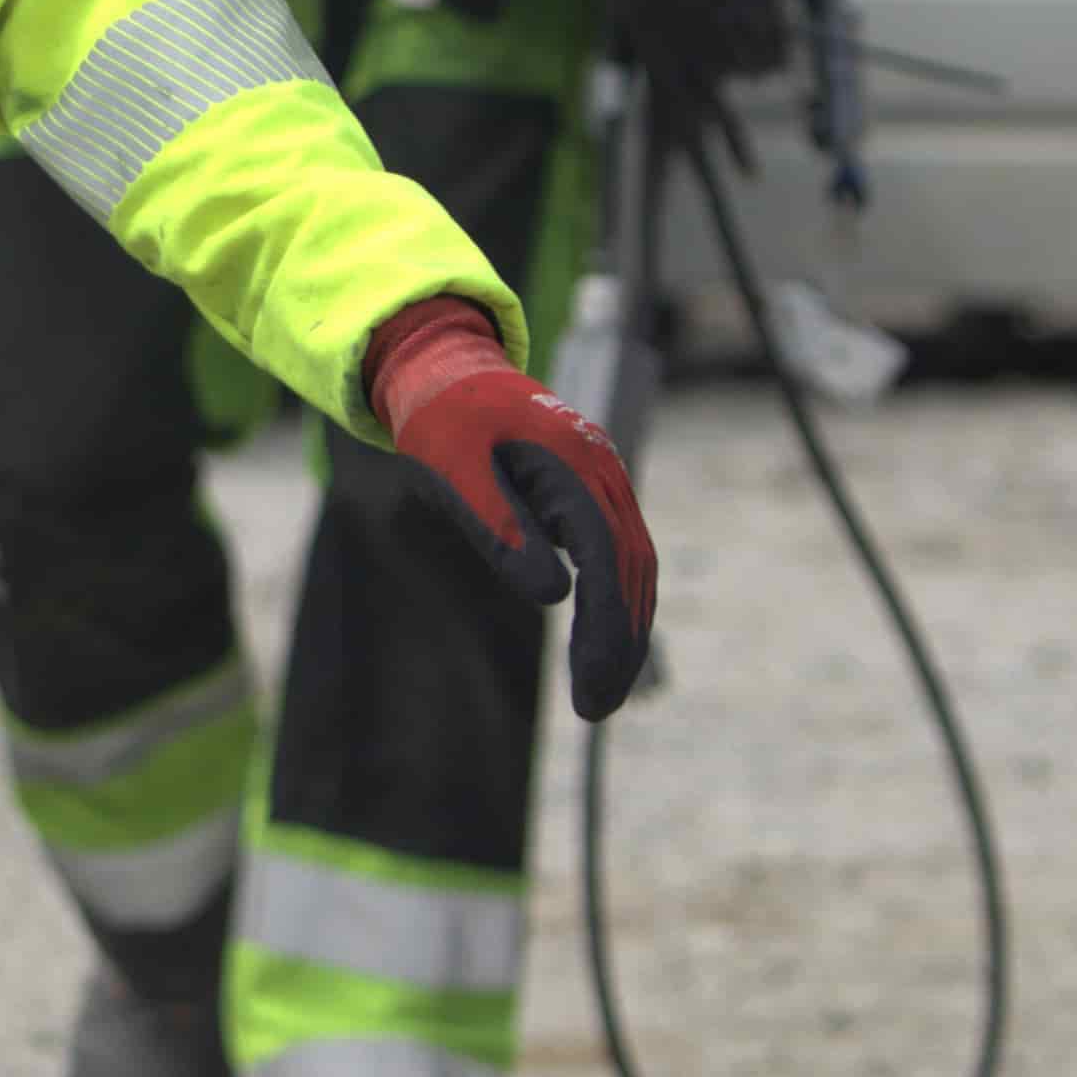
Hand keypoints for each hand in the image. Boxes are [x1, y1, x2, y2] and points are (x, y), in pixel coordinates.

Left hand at [362, 295, 654, 719]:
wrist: (444, 368)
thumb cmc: (442, 421)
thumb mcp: (453, 471)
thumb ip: (499, 529)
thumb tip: (552, 597)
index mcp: (572, 463)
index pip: (605, 559)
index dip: (605, 629)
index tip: (590, 689)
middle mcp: (602, 468)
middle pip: (633, 566)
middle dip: (621, 642)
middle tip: (595, 708)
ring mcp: (603, 475)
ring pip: (634, 560)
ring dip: (626, 628)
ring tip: (600, 692)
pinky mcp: (593, 486)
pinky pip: (620, 548)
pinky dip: (618, 597)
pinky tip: (601, 640)